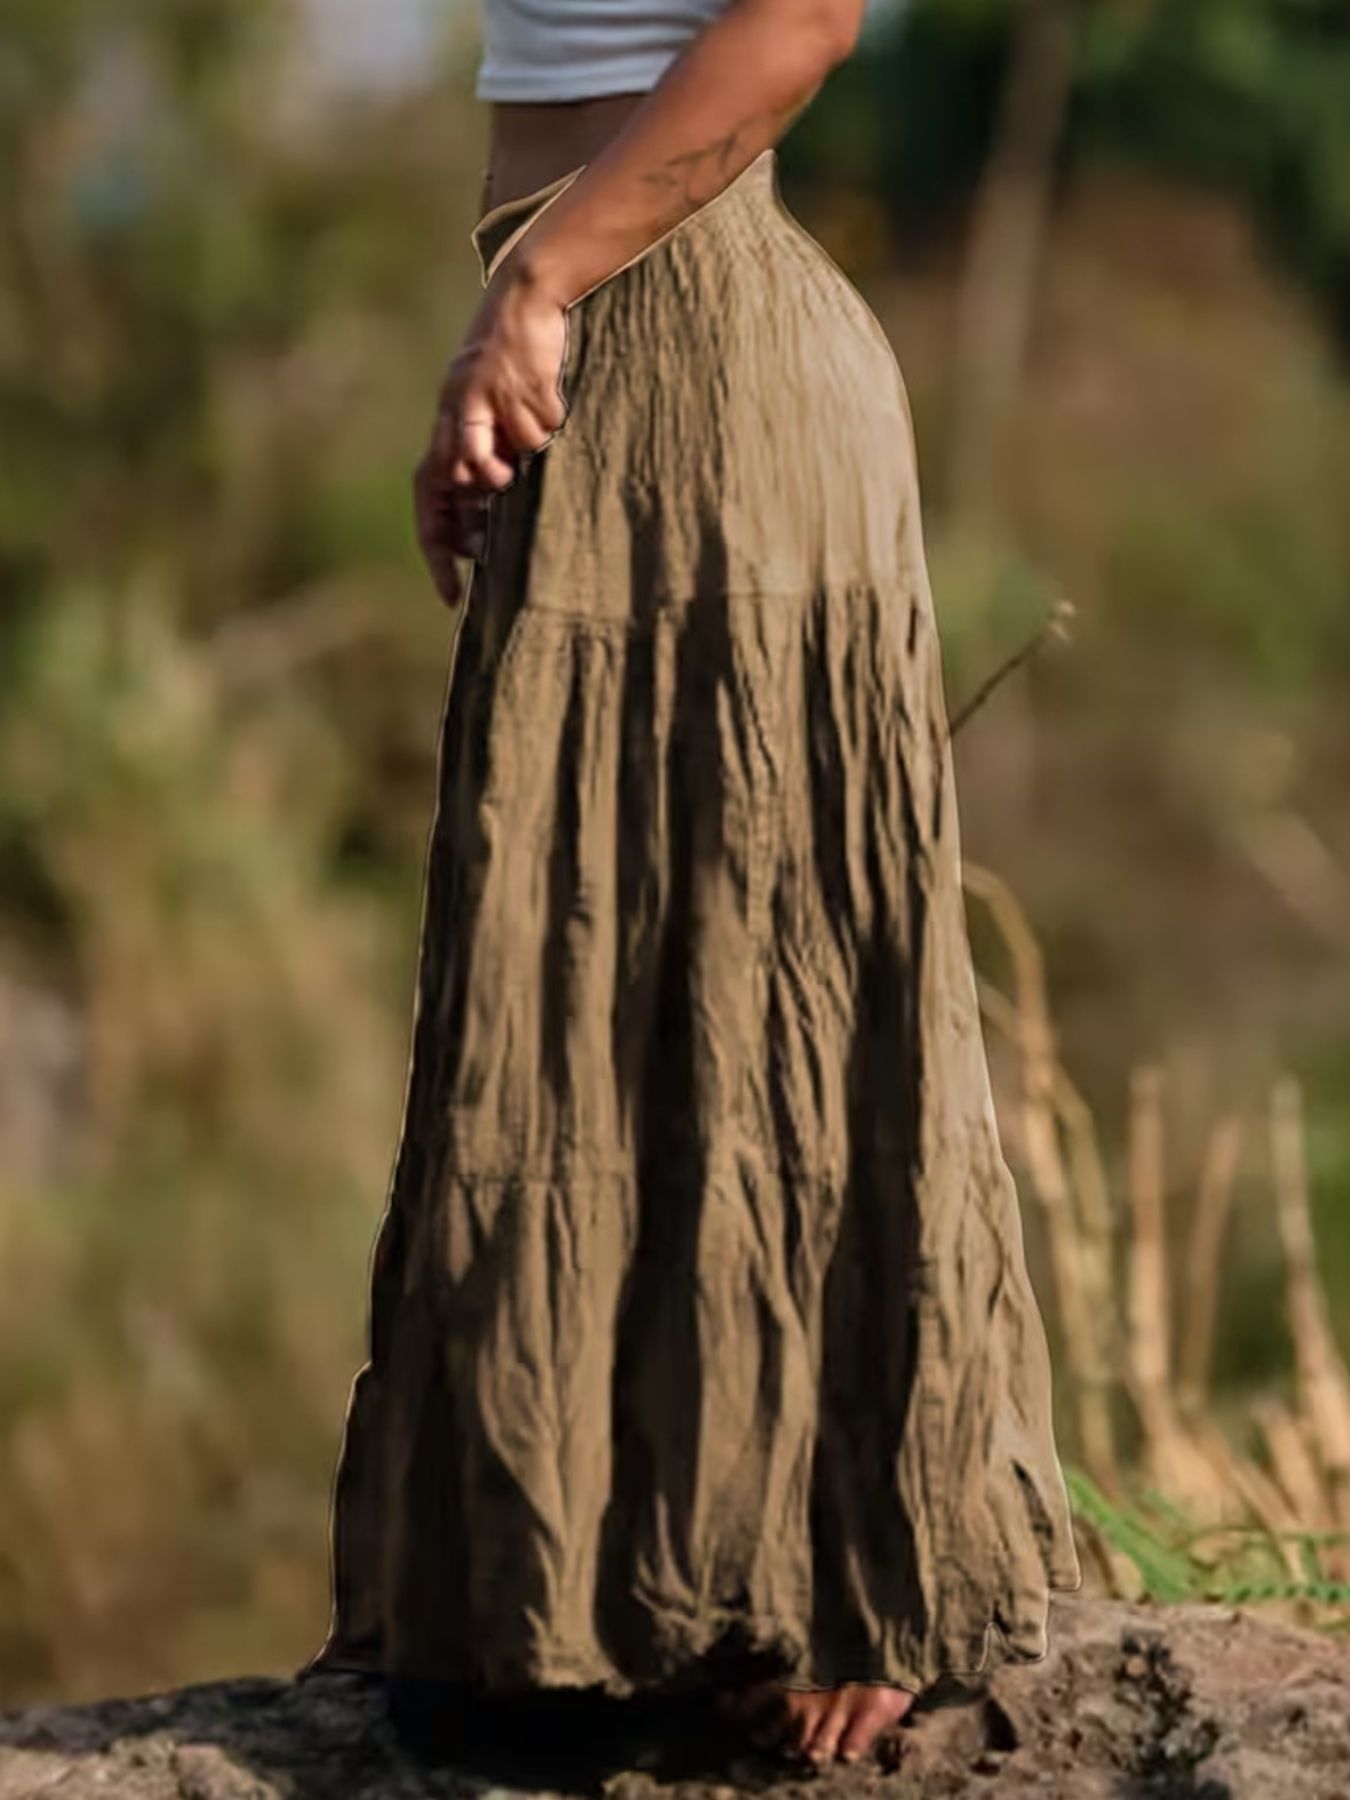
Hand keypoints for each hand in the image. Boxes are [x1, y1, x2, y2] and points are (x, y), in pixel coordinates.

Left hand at [414, 261, 569, 606]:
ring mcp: (483, 397)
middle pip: (455, 484)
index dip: (437, 549)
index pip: (429, 497)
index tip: (452, 596)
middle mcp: (454, 412)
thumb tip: (484, 526)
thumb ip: (484, 459)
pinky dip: (550, 423)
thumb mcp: (490, 412)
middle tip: (500, 523)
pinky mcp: (515, 381)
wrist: (526, 296)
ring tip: (534, 436)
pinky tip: (551, 397)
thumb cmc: (513, 362)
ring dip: (519, 461)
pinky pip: (537, 432)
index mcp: (445, 423)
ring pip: (497, 465)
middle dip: (483, 509)